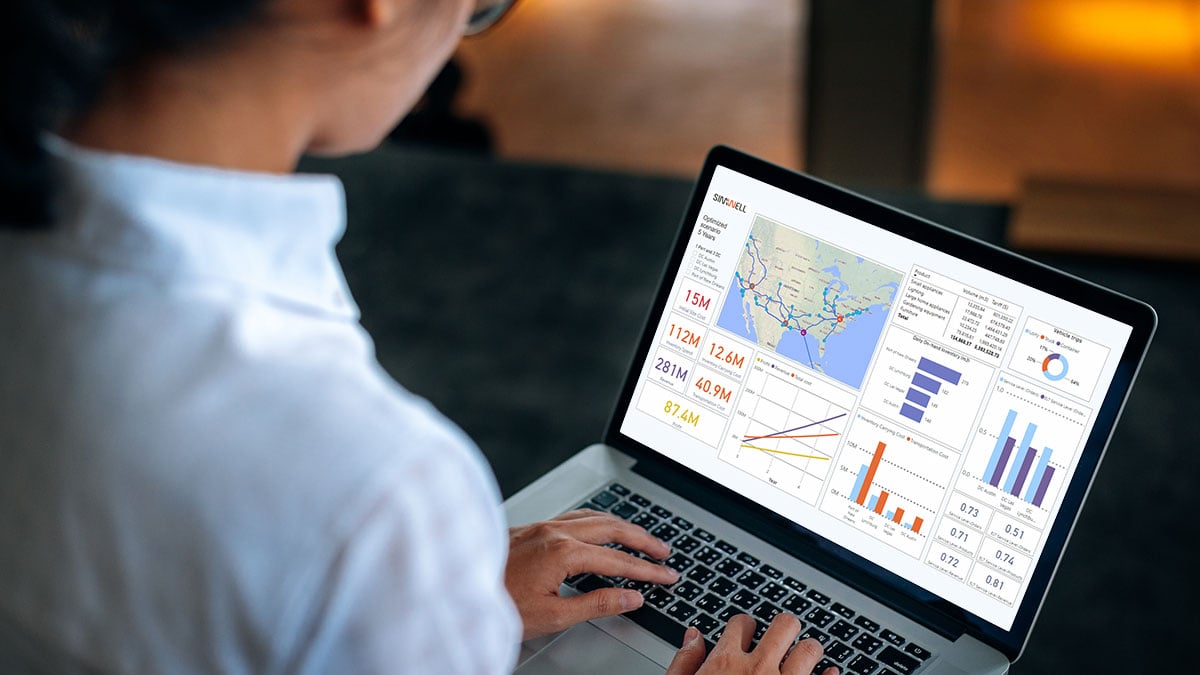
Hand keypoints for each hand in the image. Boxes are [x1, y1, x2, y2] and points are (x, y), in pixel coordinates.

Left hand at [506, 509, 679, 639]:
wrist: (453, 589)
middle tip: (664, 551)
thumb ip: (597, 603)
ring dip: (621, 526)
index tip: (666, 576)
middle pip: (612, 528)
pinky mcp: (530, 528)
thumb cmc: (496, 604)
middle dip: (642, 540)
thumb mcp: (553, 614)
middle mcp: (553, 532)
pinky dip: (596, 520)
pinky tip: (599, 526)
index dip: (647, 570)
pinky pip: (574, 516)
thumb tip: (630, 597)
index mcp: (562, 552)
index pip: (618, 560)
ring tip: (641, 537)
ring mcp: (541, 526)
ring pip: (593, 517)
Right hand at [666, 613, 838, 674]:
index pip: (741, 624)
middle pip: (784, 626)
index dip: (745, 625)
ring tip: (805, 657)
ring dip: (808, 650)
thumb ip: (685, 663)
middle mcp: (758, 670)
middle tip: (782, 639)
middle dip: (784, 628)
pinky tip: (829, 674)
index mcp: (724, 665)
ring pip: (810, 650)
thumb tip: (694, 637)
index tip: (747, 632)